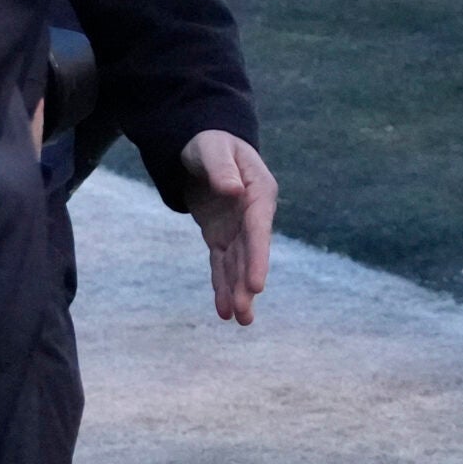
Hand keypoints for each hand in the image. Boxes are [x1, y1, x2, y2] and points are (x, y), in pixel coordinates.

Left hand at [180, 130, 274, 324]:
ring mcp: (237, 227)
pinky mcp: (221, 235)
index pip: (258, 229)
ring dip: (237, 291)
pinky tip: (223, 310)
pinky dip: (222, 285)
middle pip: (250, 253)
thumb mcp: (213, 149)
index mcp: (259, 192)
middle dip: (247, 284)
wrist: (203, 146)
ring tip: (239, 320)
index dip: (258, 258)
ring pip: (237, 264)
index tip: (257, 285)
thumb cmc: (211, 142)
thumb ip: (222, 168)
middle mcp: (253, 214)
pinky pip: (221, 263)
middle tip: (245, 313)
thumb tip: (233, 189)